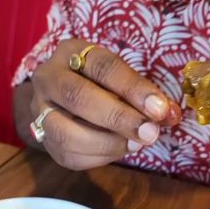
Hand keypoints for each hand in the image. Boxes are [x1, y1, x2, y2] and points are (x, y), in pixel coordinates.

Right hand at [30, 39, 180, 169]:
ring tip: (137, 144)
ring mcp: (39, 110)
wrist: (62, 98)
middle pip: (79, 98)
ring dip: (108, 143)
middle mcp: (48, 78)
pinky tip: (120, 149)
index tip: (160, 109)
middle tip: (150, 132)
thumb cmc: (99, 83)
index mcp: (71, 52)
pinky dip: (100, 156)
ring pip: (67, 133)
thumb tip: (170, 115)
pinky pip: (69, 155)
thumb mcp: (119, 77)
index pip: (103, 67)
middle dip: (119, 118)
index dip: (134, 89)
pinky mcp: (42, 139)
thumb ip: (143, 94)